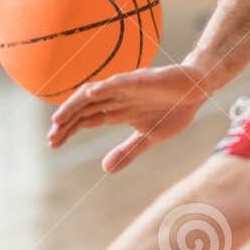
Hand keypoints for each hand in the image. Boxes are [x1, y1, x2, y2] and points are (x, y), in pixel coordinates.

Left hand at [48, 64, 210, 171]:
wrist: (198, 90)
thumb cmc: (174, 110)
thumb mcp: (149, 138)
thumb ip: (128, 152)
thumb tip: (105, 170)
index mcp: (118, 111)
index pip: (86, 120)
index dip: (68, 130)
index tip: (53, 144)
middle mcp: (117, 98)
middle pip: (84, 108)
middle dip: (66, 122)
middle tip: (51, 139)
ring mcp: (127, 87)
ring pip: (94, 94)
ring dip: (75, 105)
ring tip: (58, 119)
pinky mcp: (141, 79)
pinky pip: (119, 82)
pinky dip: (104, 87)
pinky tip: (90, 94)